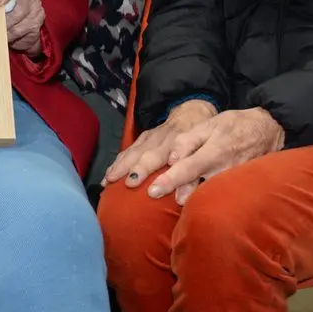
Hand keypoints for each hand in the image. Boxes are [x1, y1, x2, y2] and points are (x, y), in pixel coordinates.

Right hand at [102, 98, 217, 187]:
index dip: (154, 173)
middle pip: (147, 154)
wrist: (191, 112)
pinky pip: (129, 149)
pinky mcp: (143, 138)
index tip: (145, 187)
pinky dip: (117, 161)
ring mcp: (150, 137)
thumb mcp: (204, 154)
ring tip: (109, 180)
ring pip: (134, 151)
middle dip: (134, 169)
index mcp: (179, 144)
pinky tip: (108, 174)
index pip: (167, 159)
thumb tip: (182, 199)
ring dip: (121, 165)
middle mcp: (162, 140)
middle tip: (122, 183)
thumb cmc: (200, 140)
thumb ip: (194, 176)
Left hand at [146, 107, 285, 203]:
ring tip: (176, 199)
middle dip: (178, 194)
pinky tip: (195, 201)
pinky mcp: (239, 186)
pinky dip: (206, 198)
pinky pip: (219, 194)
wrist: (268, 130)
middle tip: (155, 196)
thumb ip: (188, 141)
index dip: (169, 181)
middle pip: (196, 188)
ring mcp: (233, 181)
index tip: (152, 191)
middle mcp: (222, 171)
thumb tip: (172, 159)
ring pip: (208, 194)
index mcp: (213, 153)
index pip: (186, 170)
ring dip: (191, 198)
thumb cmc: (234, 125)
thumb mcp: (209, 124)